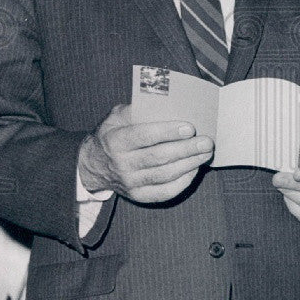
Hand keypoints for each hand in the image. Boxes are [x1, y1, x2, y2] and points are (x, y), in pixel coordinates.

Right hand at [78, 104, 213, 203]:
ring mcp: (130, 183)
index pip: (144, 136)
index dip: (168, 132)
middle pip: (159, 157)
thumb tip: (163, 103)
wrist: (93, 166)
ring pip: (165, 175)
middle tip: (207, 142)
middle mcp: (122, 164)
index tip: (190, 128)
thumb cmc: (111, 136)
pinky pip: (164, 192)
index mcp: (116, 141)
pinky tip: (194, 169)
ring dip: (190, 164)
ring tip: (205, 153)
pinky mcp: (138, 196)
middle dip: (187, 149)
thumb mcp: (115, 117)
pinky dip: (183, 182)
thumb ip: (136, 110)